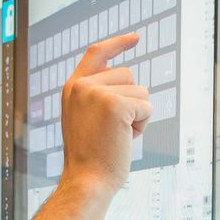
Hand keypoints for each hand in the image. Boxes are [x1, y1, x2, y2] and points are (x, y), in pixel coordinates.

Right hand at [60, 35, 152, 199]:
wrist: (87, 181)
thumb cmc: (90, 157)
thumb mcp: (84, 118)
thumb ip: (96, 94)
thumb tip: (122, 74)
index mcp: (73, 89)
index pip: (97, 53)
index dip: (117, 43)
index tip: (135, 38)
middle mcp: (82, 86)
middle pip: (128, 74)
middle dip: (131, 101)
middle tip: (112, 130)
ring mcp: (97, 94)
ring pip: (140, 91)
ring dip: (137, 115)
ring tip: (117, 136)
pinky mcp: (116, 105)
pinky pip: (146, 106)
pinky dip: (143, 124)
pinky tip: (125, 139)